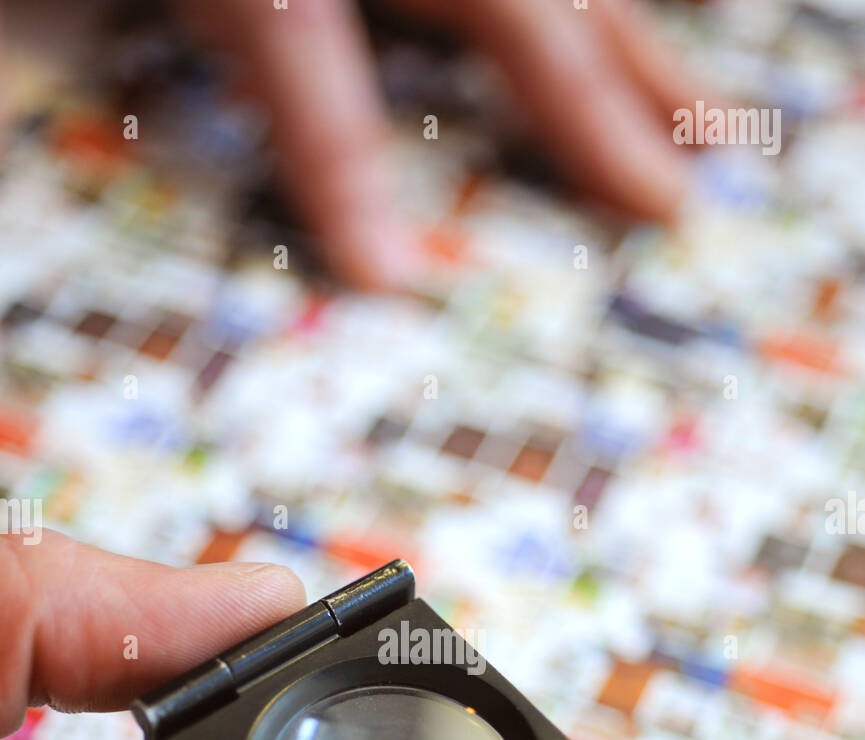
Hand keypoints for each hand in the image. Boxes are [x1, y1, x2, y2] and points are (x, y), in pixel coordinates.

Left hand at [181, 0, 702, 287]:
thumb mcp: (255, 5)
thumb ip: (321, 122)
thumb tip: (386, 276)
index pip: (538, 41)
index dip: (601, 132)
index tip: (666, 209)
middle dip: (637, 77)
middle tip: (710, 146)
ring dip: (615, 27)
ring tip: (678, 78)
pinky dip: (555, 8)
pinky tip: (565, 22)